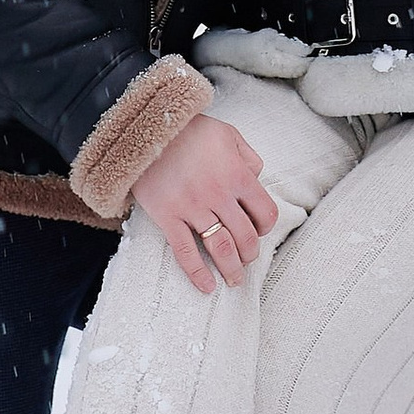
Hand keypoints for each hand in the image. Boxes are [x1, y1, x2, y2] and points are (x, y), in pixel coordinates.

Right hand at [132, 113, 277, 293]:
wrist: (147, 127)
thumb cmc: (189, 130)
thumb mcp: (228, 133)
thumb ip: (248, 156)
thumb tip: (257, 177)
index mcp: (238, 175)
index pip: (265, 213)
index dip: (266, 227)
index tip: (259, 231)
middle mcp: (219, 195)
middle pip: (245, 236)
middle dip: (250, 254)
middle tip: (246, 260)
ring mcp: (193, 208)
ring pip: (221, 248)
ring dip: (231, 269)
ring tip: (234, 280)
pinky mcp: (168, 216)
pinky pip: (185, 251)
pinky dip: (197, 273)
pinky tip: (207, 286)